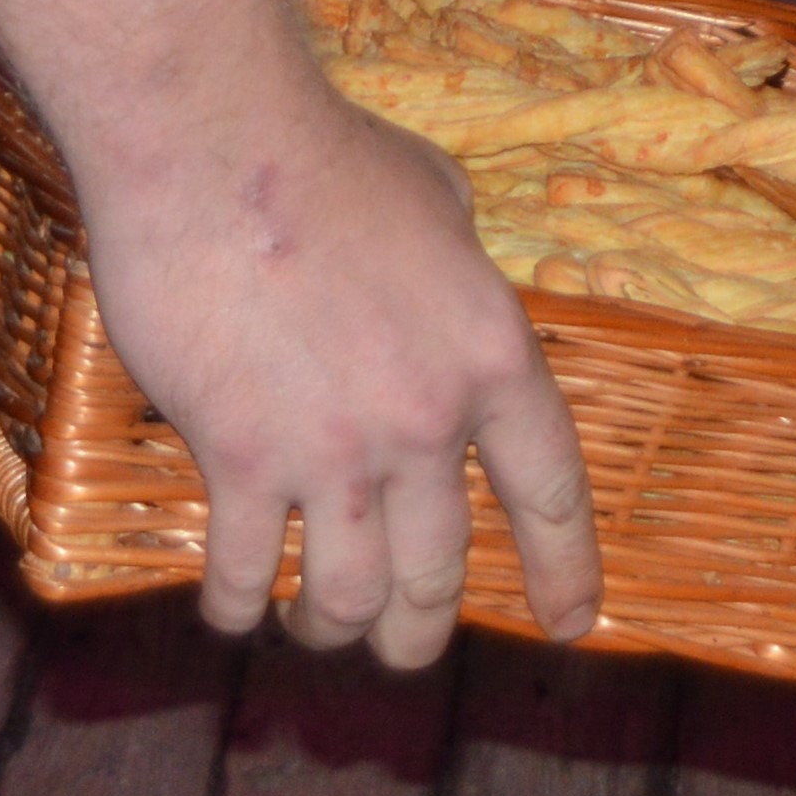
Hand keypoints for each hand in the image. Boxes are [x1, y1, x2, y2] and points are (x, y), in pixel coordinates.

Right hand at [85, 92, 596, 661]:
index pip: (551, 488)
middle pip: (441, 573)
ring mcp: (332, 448)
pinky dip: (239, 606)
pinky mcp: (237, 456)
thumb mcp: (442, 203)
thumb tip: (454, 283)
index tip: (574, 623)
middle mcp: (425, 420)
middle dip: (424, 631)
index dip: (566, 567)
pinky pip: (244, 574)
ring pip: (350, 597)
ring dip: (335, 627)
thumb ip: (460, 269)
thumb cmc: (331, 158)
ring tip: (317, 623)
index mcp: (492, 355)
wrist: (221, 149)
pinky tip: (236, 605)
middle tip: (408, 646)